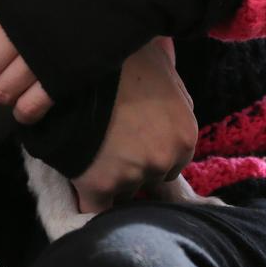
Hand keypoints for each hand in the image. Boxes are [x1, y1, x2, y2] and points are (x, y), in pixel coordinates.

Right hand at [71, 37, 198, 213]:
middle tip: (111, 145)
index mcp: (184, 135)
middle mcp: (164, 160)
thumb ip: (177, 96)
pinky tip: (81, 187)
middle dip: (135, 167)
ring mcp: (132, 175)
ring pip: (123, 191)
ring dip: (111, 179)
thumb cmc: (124, 58)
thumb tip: (178, 103)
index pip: (174, 161)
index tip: (134, 140)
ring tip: (91, 154)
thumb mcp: (164, 67)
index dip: (152, 151)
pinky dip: (89, 202)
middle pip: (151, 178)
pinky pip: (95, 208)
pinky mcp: (98, 186)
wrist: (81, 64)